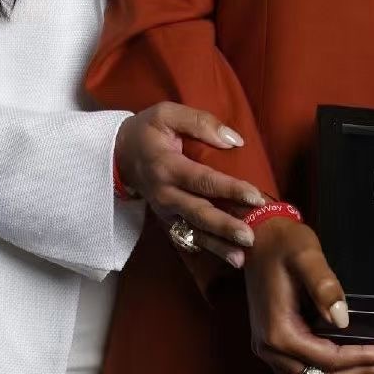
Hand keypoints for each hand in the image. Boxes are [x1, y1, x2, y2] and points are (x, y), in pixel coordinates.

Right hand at [114, 104, 265, 266]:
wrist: (118, 154)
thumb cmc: (148, 131)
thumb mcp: (168, 114)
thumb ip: (200, 122)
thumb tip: (234, 140)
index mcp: (166, 166)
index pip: (203, 180)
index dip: (230, 189)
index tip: (255, 196)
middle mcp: (164, 194)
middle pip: (199, 213)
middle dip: (225, 227)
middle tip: (250, 237)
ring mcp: (164, 211)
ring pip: (193, 232)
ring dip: (217, 247)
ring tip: (241, 259)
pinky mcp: (166, 220)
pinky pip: (187, 238)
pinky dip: (206, 249)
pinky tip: (226, 258)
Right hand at [244, 218, 373, 373]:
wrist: (259, 236)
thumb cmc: (284, 243)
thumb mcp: (306, 255)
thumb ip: (324, 286)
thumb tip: (342, 319)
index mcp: (279, 331)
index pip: (327, 359)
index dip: (360, 359)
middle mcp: (270, 348)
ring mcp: (269, 350)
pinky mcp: (273, 345)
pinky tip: (351, 372)